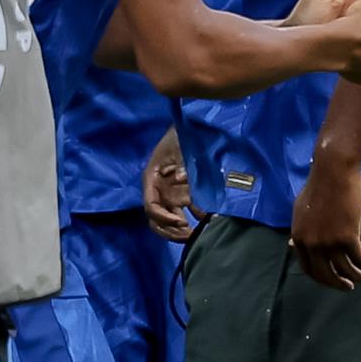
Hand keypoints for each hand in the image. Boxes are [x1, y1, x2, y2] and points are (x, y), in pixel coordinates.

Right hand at [142, 127, 204, 241]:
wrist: (192, 126)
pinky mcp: (184, 193)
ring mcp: (171, 193)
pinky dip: (195, 218)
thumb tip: (182, 179)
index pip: (151, 206)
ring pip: (170, 219)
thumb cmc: (182, 134)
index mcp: (152, 179)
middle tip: (190, 235)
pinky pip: (186, 210)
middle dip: (172, 230)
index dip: (164, 217)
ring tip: (198, 233)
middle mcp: (159, 189)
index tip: (181, 220)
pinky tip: (209, 220)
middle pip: (158, 219)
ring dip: (181, 229)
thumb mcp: (180, 146)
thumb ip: (182, 163)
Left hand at [290, 158, 360, 290]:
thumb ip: (301, 231)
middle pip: (324, 274)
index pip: (307, 267)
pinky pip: (359, 258)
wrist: (333, 171)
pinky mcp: (347, 237)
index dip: (320, 276)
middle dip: (338, 284)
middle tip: (348, 287)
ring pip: (344, 269)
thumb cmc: (319, 185)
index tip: (331, 278)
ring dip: (356, 277)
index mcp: (299, 238)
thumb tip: (294, 245)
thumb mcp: (302, 210)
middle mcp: (312, 244)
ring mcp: (329, 242)